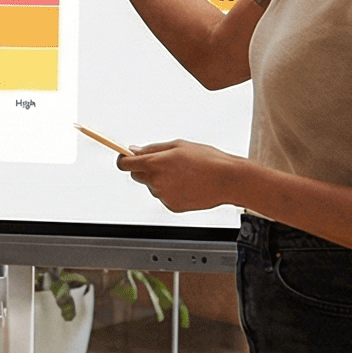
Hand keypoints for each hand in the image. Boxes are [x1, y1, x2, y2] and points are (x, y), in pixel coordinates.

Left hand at [116, 139, 243, 212]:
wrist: (228, 180)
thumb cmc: (207, 159)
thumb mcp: (178, 146)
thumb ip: (152, 149)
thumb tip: (133, 150)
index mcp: (156, 163)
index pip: (125, 164)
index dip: (124, 160)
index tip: (126, 158)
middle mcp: (156, 181)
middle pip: (136, 175)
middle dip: (144, 169)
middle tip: (164, 163)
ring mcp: (163, 196)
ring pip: (152, 186)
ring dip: (160, 180)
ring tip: (183, 174)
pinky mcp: (172, 206)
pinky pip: (164, 197)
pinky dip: (171, 191)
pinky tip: (187, 185)